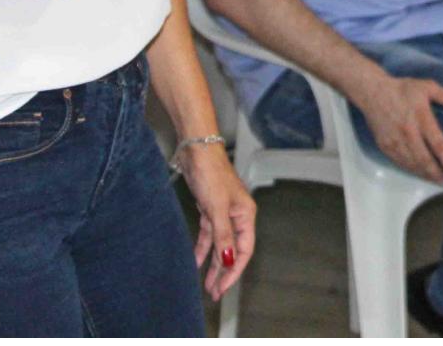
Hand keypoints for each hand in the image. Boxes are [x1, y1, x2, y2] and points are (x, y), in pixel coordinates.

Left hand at [179, 141, 256, 302]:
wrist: (197, 151)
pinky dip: (203, 248)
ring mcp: (223, 213)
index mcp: (246, 215)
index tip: (221, 288)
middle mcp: (237, 215)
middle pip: (232, 250)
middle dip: (223, 272)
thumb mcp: (216, 208)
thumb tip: (229, 260)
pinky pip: (208, 235)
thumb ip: (223, 236)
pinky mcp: (209, 209)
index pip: (243, 250)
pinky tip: (196, 261)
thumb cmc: (211, 174)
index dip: (233, 271)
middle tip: (214, 293)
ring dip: (213, 264)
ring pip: (219, 245)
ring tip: (206, 284)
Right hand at [359, 75, 442, 184]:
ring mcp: (395, 141)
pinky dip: (410, 169)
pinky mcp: (385, 145)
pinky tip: (418, 172)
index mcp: (421, 118)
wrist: (373, 92)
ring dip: (424, 174)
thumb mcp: (426, 86)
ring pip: (412, 163)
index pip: (437, 144)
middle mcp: (408, 133)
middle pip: (425, 159)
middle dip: (436, 173)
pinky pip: (399, 162)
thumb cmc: (402, 89)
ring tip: (435, 180)